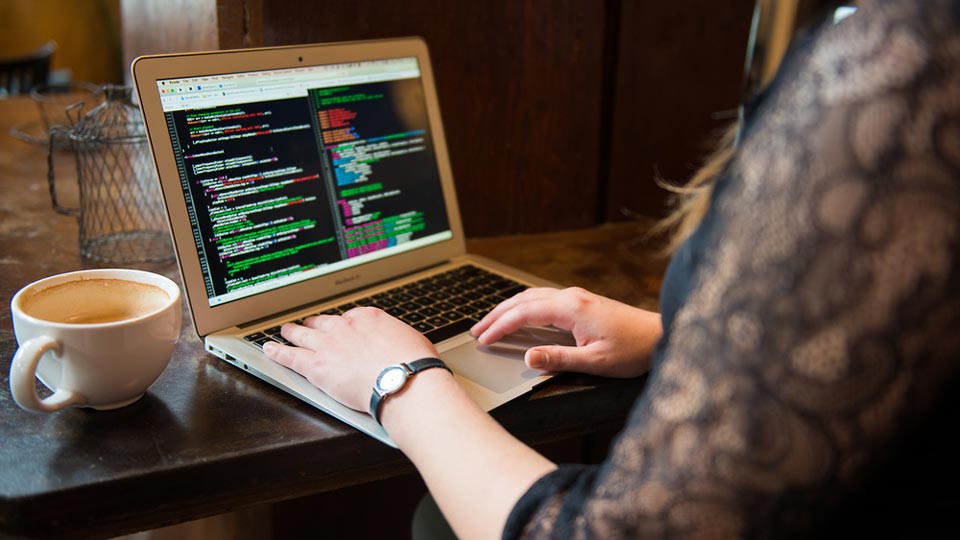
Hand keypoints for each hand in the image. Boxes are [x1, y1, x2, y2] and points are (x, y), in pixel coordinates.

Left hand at [262, 307, 438, 411]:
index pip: (349, 318)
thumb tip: (401, 347)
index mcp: (369, 318)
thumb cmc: (414, 366)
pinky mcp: (317, 366)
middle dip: (314, 324)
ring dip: (292, 333)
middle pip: (323, 323)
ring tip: (285, 331)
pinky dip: (278, 352)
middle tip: (307, 324)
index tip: (342, 330)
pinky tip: (270, 350)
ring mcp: (328, 345)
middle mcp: (346, 327)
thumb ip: (397, 341)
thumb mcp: (412, 342)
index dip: (343, 325)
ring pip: (303, 335)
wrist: (404, 381)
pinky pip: (290, 356)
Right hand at [471, 287, 661, 377]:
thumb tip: (527, 358)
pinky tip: (520, 315)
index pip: (524, 314)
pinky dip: (524, 306)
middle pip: (523, 300)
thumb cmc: (632, 350)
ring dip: (509, 308)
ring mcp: (577, 297)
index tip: (483, 340)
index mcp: (571, 308)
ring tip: (490, 322)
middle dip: (497, 314)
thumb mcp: (594, 361)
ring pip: (532, 296)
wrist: (660, 335)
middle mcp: (571, 297)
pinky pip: (543, 298)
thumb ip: (558, 358)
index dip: (500, 327)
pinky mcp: (582, 302)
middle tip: (476, 330)